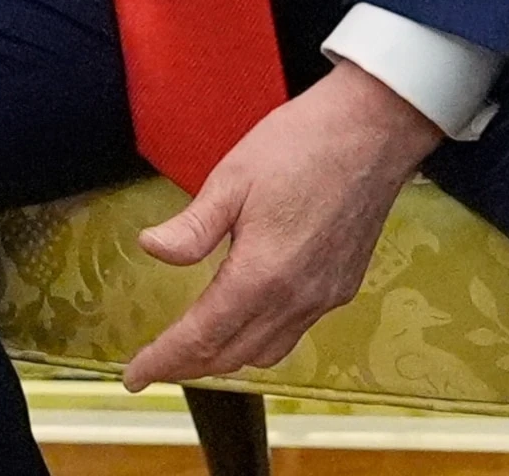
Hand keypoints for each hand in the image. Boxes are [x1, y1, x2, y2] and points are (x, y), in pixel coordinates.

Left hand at [121, 60, 443, 389]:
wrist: (373, 133)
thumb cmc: (300, 146)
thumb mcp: (232, 179)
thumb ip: (192, 227)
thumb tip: (152, 249)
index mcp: (261, 275)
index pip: (202, 336)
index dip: (165, 360)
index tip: (135, 376)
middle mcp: (296, 298)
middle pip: (234, 354)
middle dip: (190, 366)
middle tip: (156, 364)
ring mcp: (324, 296)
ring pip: (267, 351)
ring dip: (227, 358)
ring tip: (195, 349)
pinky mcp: (342, 287)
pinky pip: (295, 333)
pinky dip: (261, 341)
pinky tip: (246, 320)